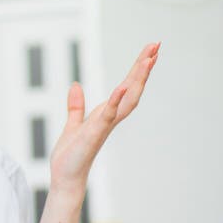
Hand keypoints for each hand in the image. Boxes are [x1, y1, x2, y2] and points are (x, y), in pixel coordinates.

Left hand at [49, 41, 160, 196]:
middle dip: (144, 67)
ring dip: (137, 79)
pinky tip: (122, 86)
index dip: (137, 70)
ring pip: (127, 98)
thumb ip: (76, 106)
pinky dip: (115, 101)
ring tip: (148, 58)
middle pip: (132, 88)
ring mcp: (104, 125)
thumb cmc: (71, 155)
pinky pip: (108, 115)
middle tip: (156, 45)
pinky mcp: (94, 133)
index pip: (126, 87)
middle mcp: (110, 118)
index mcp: (106, 114)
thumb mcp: (73, 124)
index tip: (149, 52)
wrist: (65, 177)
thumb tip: (76, 86)